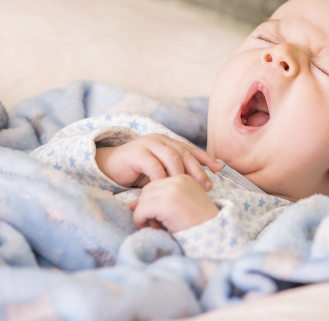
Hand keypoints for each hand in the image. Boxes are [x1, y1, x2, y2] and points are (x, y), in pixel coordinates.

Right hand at [95, 134, 221, 189]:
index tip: (219, 169)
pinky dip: (162, 178)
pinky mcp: (136, 153)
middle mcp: (160, 140)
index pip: (190, 149)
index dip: (205, 158)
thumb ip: (174, 171)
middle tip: (207, 185)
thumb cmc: (137, 171)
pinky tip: (168, 189)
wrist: (109, 166)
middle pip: (184, 153)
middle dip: (198, 169)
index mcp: (168, 142)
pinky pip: (154, 166)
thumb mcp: (159, 170)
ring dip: (182, 174)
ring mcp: (148, 144)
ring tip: (188, 188)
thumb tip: (199, 184)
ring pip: (171, 157)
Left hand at [129, 174, 219, 232]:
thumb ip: (163, 200)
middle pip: (147, 191)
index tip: (161, 218)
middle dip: (146, 208)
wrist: (215, 236)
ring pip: (142, 201)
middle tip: (157, 224)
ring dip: (144, 216)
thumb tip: (134, 204)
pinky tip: (154, 229)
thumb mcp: (183, 206)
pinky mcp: (165, 203)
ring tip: (157, 226)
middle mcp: (178, 179)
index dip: (153, 202)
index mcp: (184, 178)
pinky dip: (141, 222)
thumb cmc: (199, 225)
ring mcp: (172, 190)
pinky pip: (141, 211)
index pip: (156, 184)